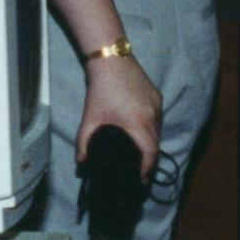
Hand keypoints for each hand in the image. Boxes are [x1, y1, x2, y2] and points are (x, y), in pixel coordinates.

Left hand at [77, 54, 162, 179]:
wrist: (112, 60)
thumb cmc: (101, 90)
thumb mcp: (90, 118)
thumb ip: (84, 142)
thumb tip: (82, 162)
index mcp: (138, 123)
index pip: (150, 152)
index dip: (148, 168)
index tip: (142, 178)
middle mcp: (152, 115)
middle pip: (156, 143)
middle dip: (148, 158)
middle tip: (139, 169)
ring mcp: (157, 105)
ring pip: (158, 130)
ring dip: (150, 141)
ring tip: (139, 150)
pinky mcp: (157, 96)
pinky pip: (157, 117)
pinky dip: (150, 127)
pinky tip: (140, 129)